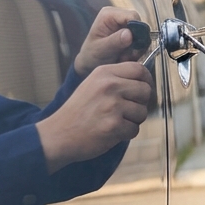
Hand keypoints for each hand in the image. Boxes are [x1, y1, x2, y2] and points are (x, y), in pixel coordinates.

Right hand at [36, 61, 152, 172]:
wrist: (57, 134)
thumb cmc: (78, 112)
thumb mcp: (93, 85)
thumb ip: (116, 80)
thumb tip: (145, 81)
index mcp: (104, 73)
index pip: (139, 69)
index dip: (146, 80)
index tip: (143, 90)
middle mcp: (109, 86)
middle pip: (145, 91)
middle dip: (140, 103)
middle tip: (125, 111)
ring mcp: (112, 105)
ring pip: (142, 112)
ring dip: (132, 120)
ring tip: (113, 121)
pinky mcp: (114, 125)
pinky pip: (135, 129)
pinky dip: (125, 134)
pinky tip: (110, 132)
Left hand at [74, 7, 144, 75]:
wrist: (90, 64)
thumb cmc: (91, 55)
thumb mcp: (101, 50)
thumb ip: (115, 41)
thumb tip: (129, 34)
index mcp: (109, 14)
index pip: (132, 16)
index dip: (137, 30)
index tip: (133, 46)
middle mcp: (119, 16)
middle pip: (140, 25)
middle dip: (137, 41)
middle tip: (127, 55)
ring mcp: (125, 25)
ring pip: (143, 34)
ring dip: (137, 48)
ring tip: (125, 57)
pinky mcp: (131, 33)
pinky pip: (142, 41)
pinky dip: (137, 51)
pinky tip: (127, 56)